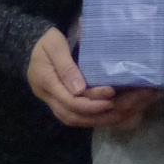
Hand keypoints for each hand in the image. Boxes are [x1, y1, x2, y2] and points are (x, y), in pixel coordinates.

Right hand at [28, 27, 151, 129]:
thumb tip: (80, 89)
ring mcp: (57, 105)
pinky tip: (123, 113)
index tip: (112, 93)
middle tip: (132, 103)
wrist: (31, 48)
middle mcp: (51, 100)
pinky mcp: (66, 106)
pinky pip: (84, 119)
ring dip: (108, 118)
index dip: (92, 101)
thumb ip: (66, 66)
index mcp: (46, 84)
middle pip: (78, 116)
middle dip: (106, 113)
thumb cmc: (46, 42)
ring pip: (82, 121)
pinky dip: (104, 118)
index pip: (71, 102)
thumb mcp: (53, 46)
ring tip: (132, 109)